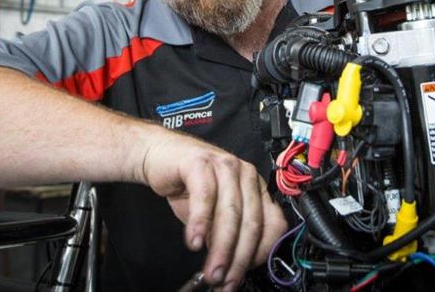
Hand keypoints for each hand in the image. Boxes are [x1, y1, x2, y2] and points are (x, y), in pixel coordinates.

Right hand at [136, 129, 286, 290]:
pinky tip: (194, 241)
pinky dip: (200, 222)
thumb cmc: (189, 185)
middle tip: (225, 280)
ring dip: (221, 247)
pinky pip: (205, 196)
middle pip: (251, 222)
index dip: (261, 253)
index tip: (243, 274)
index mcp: (256, 188)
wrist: (161, 155)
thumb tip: (232, 270)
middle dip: (239, 258)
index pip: (273, 223)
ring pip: (230, 212)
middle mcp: (246, 175)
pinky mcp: (200, 162)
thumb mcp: (213, 216)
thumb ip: (227, 237)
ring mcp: (225, 166)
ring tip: (211, 270)